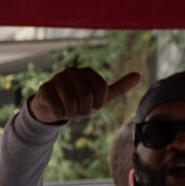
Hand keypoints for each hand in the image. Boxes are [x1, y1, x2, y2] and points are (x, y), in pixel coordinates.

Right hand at [26, 67, 141, 126]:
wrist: (52, 109)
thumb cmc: (79, 103)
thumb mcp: (100, 98)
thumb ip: (119, 87)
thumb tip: (139, 76)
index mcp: (87, 72)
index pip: (101, 89)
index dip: (97, 103)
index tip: (91, 106)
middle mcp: (72, 71)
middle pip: (86, 95)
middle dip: (83, 109)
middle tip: (78, 110)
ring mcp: (57, 78)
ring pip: (71, 101)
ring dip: (71, 112)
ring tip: (67, 110)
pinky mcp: (44, 89)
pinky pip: (57, 106)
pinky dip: (59, 114)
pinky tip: (57, 110)